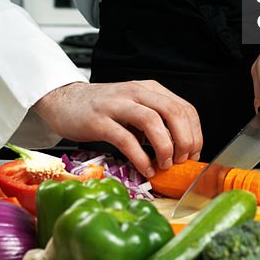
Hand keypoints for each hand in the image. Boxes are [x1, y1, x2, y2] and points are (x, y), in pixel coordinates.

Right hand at [32, 80, 201, 177]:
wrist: (64, 100)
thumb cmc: (102, 108)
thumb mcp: (133, 108)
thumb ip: (154, 122)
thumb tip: (178, 149)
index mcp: (149, 89)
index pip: (184, 107)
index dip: (195, 133)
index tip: (194, 154)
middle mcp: (136, 92)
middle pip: (173, 111)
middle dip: (185, 140)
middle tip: (183, 160)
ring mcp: (117, 105)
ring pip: (152, 121)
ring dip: (165, 147)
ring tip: (164, 164)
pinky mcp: (99, 121)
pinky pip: (126, 139)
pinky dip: (140, 157)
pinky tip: (145, 169)